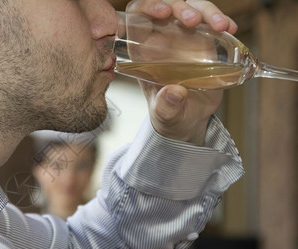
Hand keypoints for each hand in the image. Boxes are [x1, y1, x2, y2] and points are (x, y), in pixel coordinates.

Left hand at [126, 0, 235, 144]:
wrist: (189, 118)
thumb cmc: (170, 114)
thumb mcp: (166, 114)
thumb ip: (167, 106)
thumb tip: (175, 93)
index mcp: (144, 51)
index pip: (137, 17)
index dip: (147, 8)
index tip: (163, 12)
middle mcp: (162, 39)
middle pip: (167, 7)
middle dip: (180, 6)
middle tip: (193, 20)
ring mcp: (184, 37)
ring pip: (192, 8)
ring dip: (205, 10)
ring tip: (220, 26)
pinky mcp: (204, 39)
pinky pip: (211, 21)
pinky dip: (221, 20)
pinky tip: (230, 28)